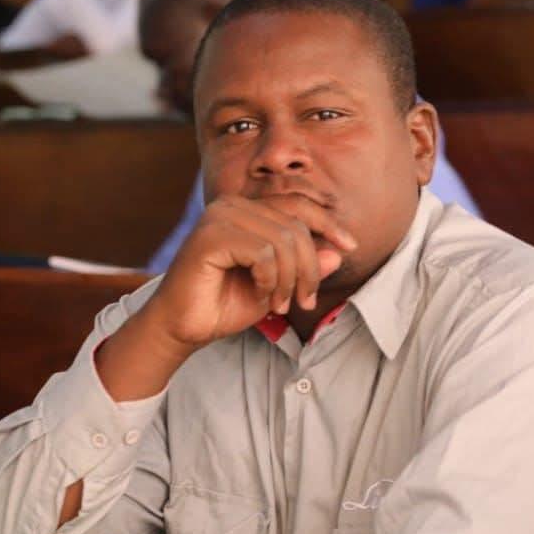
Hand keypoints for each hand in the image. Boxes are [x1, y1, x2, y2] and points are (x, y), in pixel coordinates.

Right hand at [146, 194, 356, 347]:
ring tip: (279, 304)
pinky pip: (263, 252)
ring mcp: (219, 216)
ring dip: (289, 280)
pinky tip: (260, 294)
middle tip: (303, 301)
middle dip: (308, 269)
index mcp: (247, 208)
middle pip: (296, 226)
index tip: (351, 246)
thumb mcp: (276, 285)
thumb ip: (304, 266)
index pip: (298, 205)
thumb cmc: (224, 304)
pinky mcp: (210, 235)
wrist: (182, 327)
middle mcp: (232, 205)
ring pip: (283, 240)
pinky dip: (269, 280)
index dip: (328, 223)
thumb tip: (338, 252)